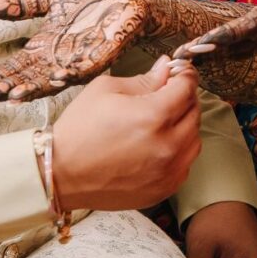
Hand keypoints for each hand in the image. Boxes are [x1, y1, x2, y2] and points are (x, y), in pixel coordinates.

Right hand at [0, 0, 154, 102]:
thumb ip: (20, 5)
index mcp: (44, 48)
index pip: (14, 67)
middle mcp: (57, 59)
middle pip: (26, 78)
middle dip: (6, 87)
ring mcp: (78, 61)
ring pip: (50, 80)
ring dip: (31, 88)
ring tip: (10, 95)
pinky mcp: (99, 57)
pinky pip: (82, 70)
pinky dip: (68, 75)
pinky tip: (54, 79)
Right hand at [48, 58, 202, 211]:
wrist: (61, 174)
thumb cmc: (79, 129)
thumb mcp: (106, 90)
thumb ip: (144, 80)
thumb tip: (166, 68)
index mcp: (153, 115)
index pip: (187, 87)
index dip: (184, 75)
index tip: (179, 72)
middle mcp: (167, 145)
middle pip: (194, 112)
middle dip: (184, 98)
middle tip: (166, 94)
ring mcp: (168, 171)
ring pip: (194, 140)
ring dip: (184, 126)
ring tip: (161, 123)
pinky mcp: (164, 189)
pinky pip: (185, 164)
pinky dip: (178, 152)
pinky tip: (157, 147)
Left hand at [173, 0, 256, 65]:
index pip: (240, 30)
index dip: (214, 40)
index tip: (191, 48)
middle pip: (235, 46)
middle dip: (207, 53)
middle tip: (176, 61)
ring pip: (242, 50)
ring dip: (216, 55)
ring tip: (188, 59)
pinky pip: (251, 47)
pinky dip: (230, 51)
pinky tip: (216, 51)